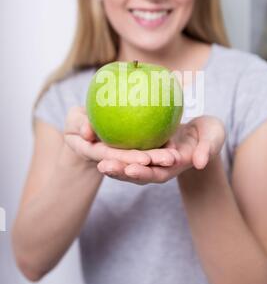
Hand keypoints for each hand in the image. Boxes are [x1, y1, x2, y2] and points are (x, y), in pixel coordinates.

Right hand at [63, 106, 179, 168]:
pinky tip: (174, 144)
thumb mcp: (73, 121)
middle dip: (152, 162)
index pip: (115, 158)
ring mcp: (126, 155)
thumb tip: (87, 132)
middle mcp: (115, 159)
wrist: (86, 127)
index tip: (144, 159)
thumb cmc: (78, 122)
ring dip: (160, 159)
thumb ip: (79, 123)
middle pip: (135, 163)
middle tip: (169, 158)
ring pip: (145, 159)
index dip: (129, 160)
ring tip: (175, 156)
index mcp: (98, 154)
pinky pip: (149, 147)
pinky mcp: (135, 149)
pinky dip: (160, 146)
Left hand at [97, 116, 225, 183]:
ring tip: (95, 156)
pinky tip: (97, 138)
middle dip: (120, 171)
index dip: (144, 173)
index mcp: (173, 166)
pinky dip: (113, 147)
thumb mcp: (213, 138)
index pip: (156, 173)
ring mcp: (149, 159)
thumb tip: (200, 161)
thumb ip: (208, 149)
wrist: (202, 133)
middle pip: (136, 172)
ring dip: (112, 162)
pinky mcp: (143, 149)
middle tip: (103, 165)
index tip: (131, 169)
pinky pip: (126, 150)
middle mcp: (157, 166)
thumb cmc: (209, 134)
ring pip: (127, 163)